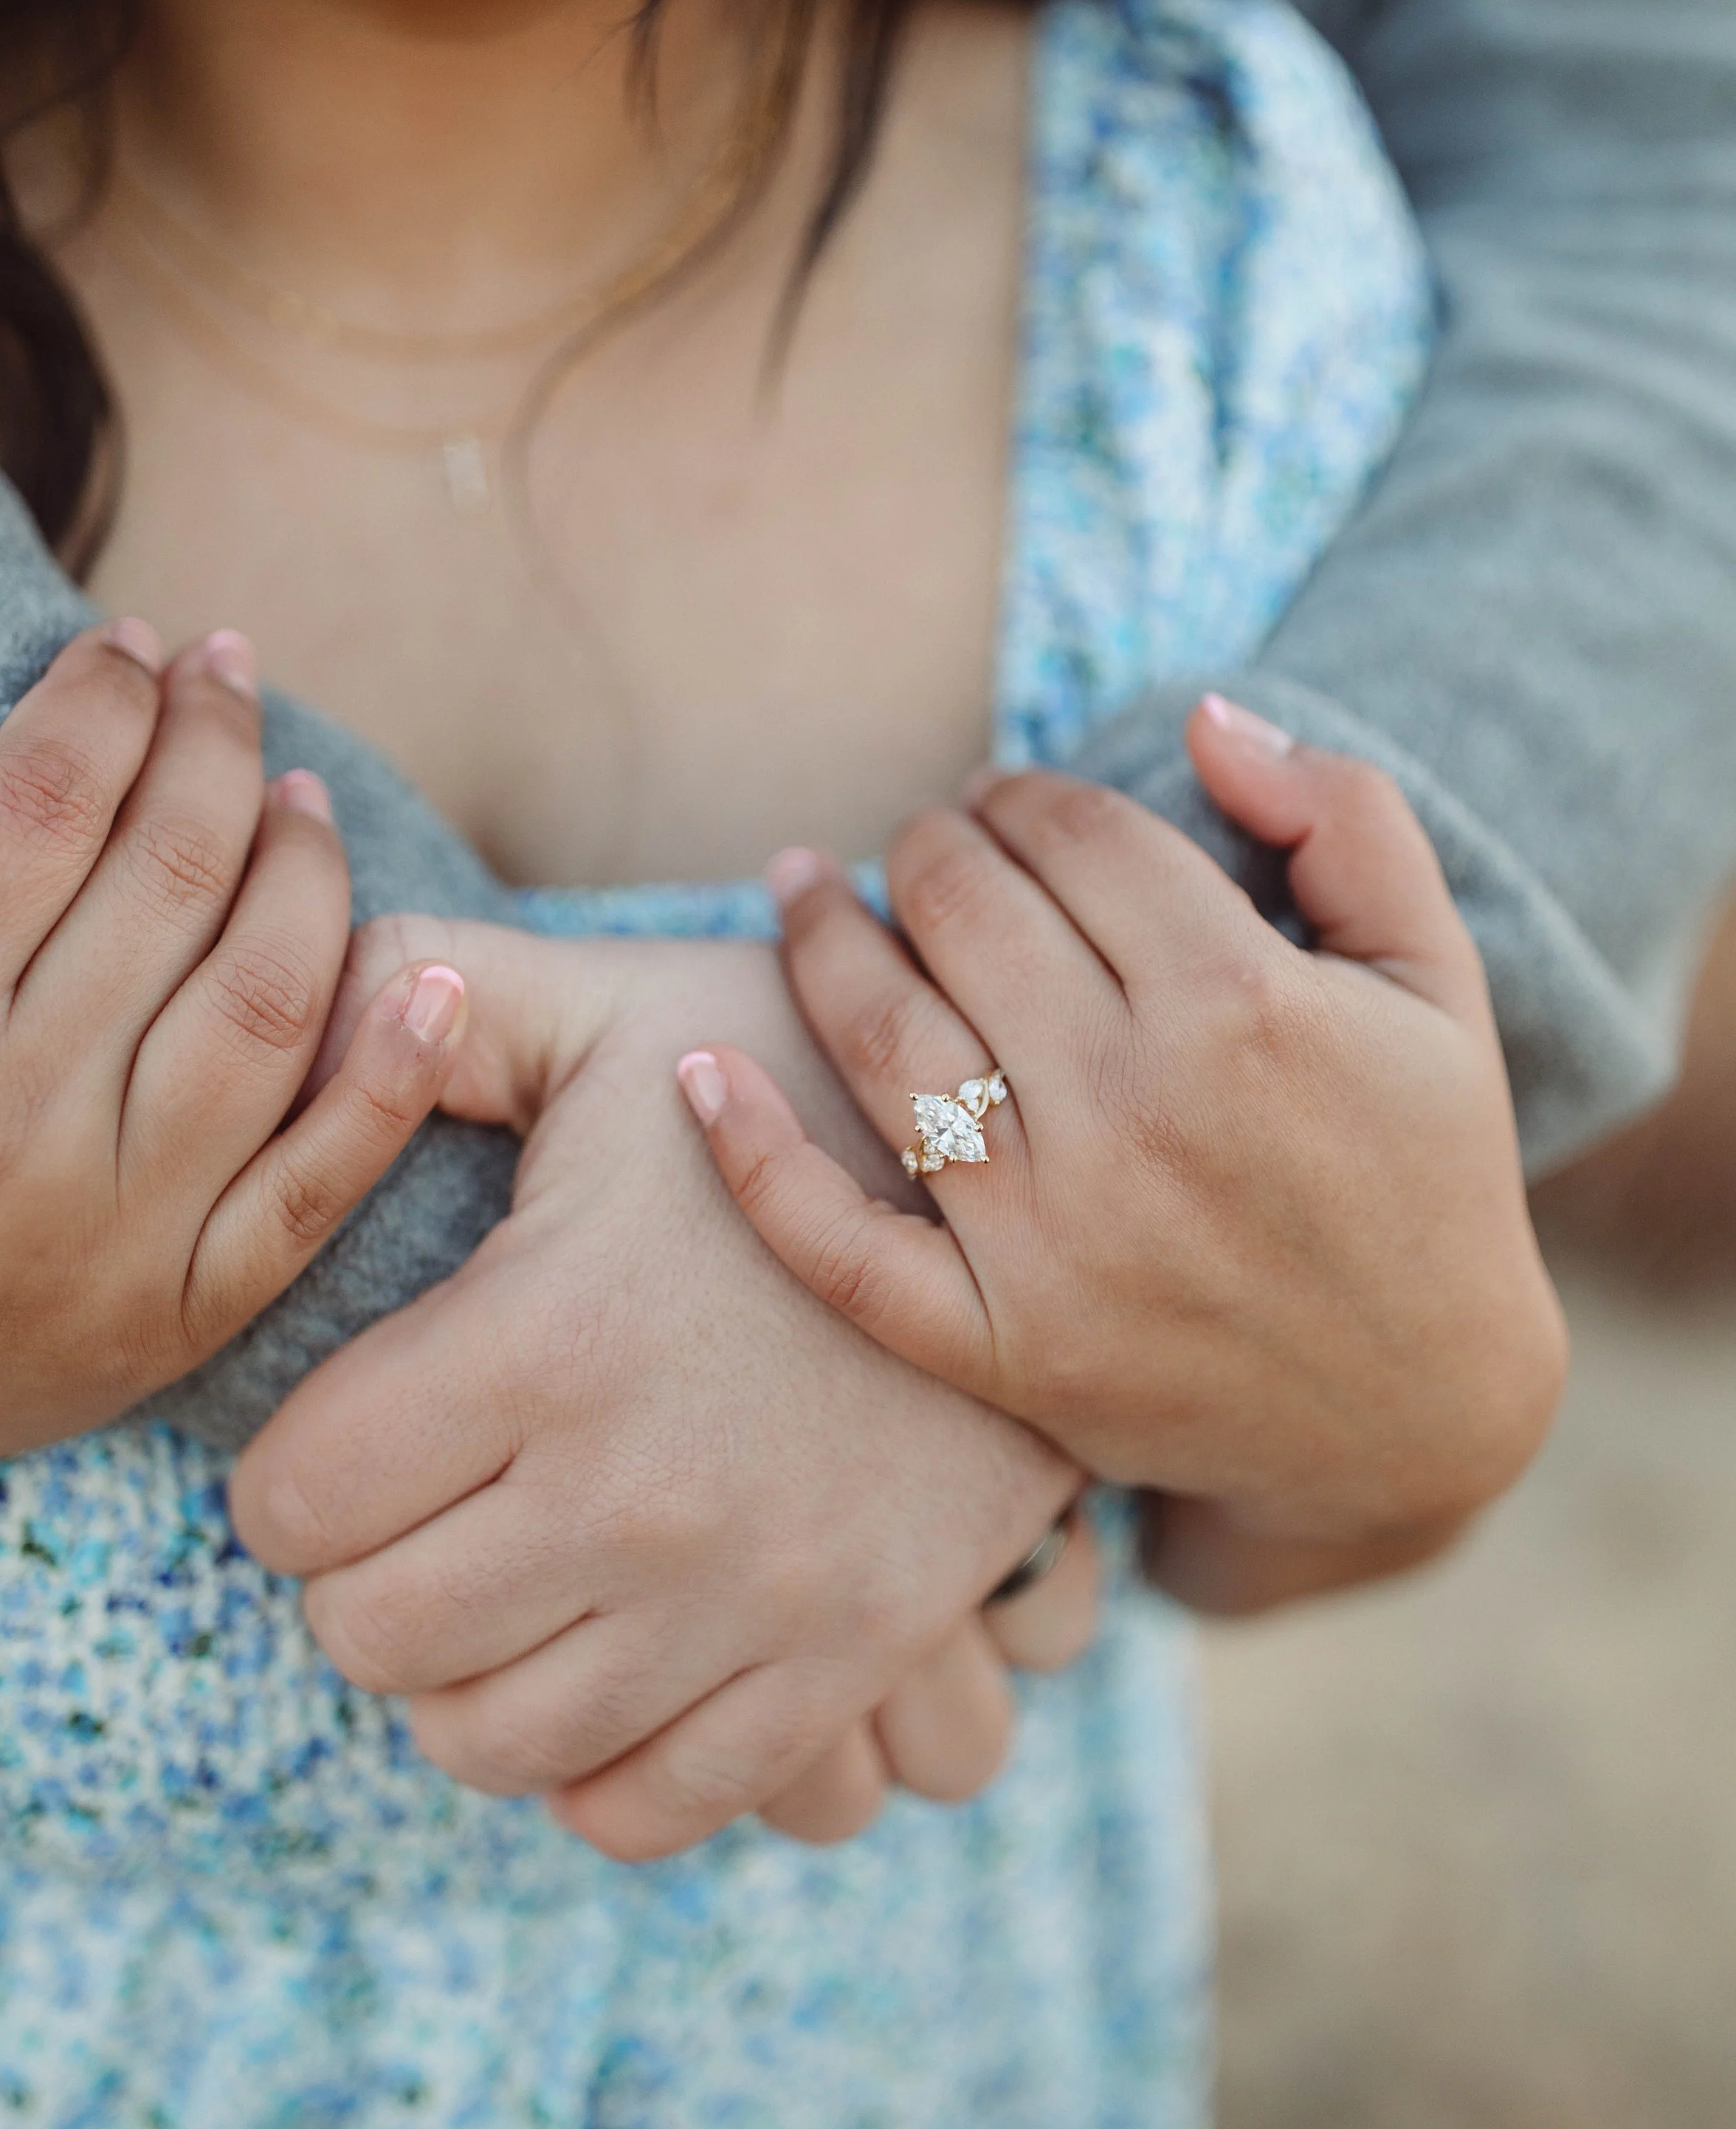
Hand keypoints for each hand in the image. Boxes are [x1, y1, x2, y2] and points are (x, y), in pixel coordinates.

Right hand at [0, 620, 468, 1459]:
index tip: (128, 655)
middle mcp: (11, 1117)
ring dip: (302, 871)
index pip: (31, 811)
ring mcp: (113, 1223)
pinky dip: (388, 1076)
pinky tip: (436, 982)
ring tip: (298, 795)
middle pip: (165, 879)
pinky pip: (314, 1181)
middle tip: (225, 677)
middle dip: (209, 746)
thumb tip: (43, 753)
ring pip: (258, 1002)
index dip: (98, 706)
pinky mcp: (186, 1307)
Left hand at [230, 922, 1085, 1858]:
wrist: (1038, 1169)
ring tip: (489, 1587)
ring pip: (493, 1744)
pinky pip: (654, 1805)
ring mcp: (752, 1597)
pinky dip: (592, 1764)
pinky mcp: (847, 1656)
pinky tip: (599, 1666)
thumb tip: (309, 1003)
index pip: (296, 1501)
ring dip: (458, 1677)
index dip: (284, 1473)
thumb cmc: (797, 1075)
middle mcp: (638, 1495)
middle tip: (403, 1511)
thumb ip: (434, 981)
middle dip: (354, 1576)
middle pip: (372, 1636)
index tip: (335, 1437)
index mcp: (550, 1333)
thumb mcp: (616, 1002)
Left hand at [675, 700, 1568, 1608]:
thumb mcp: (1436, 979)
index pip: (1075, 839)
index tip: (1008, 800)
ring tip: (799, 888)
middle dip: (928, 847)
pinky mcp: (1002, 1346)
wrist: (1416, 1414)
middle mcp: (1138, 1115)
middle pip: (966, 916)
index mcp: (1248, 1006)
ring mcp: (1056, 1239)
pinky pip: (840, 1243)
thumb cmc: (1425, 1173)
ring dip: (821, 939)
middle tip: (920, 841)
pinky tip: (693, 1070)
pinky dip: (750, 1157)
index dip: (1023, 795)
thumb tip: (1209, 714)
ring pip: (884, 1041)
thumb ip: (1347, 820)